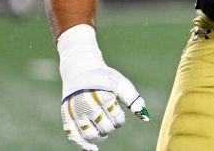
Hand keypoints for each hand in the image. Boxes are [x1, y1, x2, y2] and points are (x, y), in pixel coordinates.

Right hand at [57, 25, 149, 149]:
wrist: (80, 69)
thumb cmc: (104, 78)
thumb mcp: (120, 83)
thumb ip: (133, 99)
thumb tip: (146, 118)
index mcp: (102, 95)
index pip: (117, 118)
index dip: (120, 119)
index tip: (117, 111)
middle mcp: (88, 104)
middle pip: (105, 129)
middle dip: (110, 127)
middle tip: (108, 119)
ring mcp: (76, 111)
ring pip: (90, 135)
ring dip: (99, 137)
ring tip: (101, 130)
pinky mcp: (67, 115)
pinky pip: (74, 136)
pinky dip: (83, 145)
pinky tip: (92, 148)